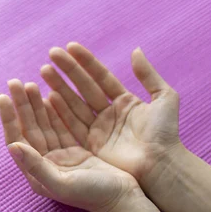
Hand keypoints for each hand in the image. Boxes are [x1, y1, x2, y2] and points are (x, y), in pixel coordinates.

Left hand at [0, 79, 142, 211]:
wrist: (123, 200)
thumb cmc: (93, 195)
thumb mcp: (62, 184)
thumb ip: (36, 166)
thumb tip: (12, 146)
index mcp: (36, 172)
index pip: (17, 139)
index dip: (9, 118)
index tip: (3, 96)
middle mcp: (45, 162)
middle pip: (30, 127)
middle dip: (21, 104)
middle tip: (15, 81)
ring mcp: (60, 155)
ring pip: (45, 123)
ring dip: (36, 104)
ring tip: (30, 83)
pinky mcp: (76, 149)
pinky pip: (62, 124)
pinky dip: (56, 109)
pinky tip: (51, 93)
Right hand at [41, 43, 182, 186]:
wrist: (161, 165)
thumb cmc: (166, 134)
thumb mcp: (165, 98)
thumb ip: (149, 75)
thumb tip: (135, 50)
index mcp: (125, 101)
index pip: (101, 76)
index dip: (86, 61)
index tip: (70, 46)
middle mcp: (109, 113)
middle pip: (84, 87)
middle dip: (67, 71)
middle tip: (51, 54)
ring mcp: (99, 129)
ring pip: (75, 103)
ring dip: (59, 87)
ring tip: (44, 71)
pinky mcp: (92, 144)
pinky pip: (73, 124)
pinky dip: (60, 111)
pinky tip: (48, 97)